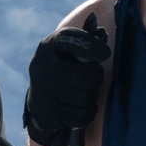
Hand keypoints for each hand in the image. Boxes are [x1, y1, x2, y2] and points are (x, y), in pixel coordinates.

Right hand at [23, 14, 110, 145]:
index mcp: (49, 46)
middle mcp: (42, 66)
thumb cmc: (63, 66)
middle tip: (94, 76)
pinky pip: (82, 114)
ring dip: (92, 94)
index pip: (72, 40)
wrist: (40, 100)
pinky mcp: (49, 113)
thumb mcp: (70, 48)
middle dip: (96, 76)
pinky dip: (88, 111)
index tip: (106, 53)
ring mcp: (44, 91)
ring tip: (87, 90)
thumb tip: (101, 32)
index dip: (92, 46)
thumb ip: (87, 39)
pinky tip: (84, 105)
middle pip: (84, 75)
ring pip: (84, 96)